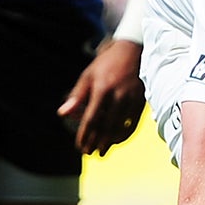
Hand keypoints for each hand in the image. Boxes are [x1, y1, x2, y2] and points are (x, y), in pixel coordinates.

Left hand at [57, 38, 144, 154]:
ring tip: (101, 152)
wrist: (133, 51)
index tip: (79, 146)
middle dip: (96, 143)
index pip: (91, 119)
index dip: (85, 135)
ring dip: (109, 143)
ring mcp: (131, 99)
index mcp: (102, 89)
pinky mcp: (141, 102)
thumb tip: (62, 114)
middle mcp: (117, 96)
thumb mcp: (88, 76)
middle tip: (89, 153)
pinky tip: (116, 142)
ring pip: (119, 128)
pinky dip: (124, 136)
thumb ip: (76, 96)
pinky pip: (133, 125)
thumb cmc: (106, 64)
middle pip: (105, 127)